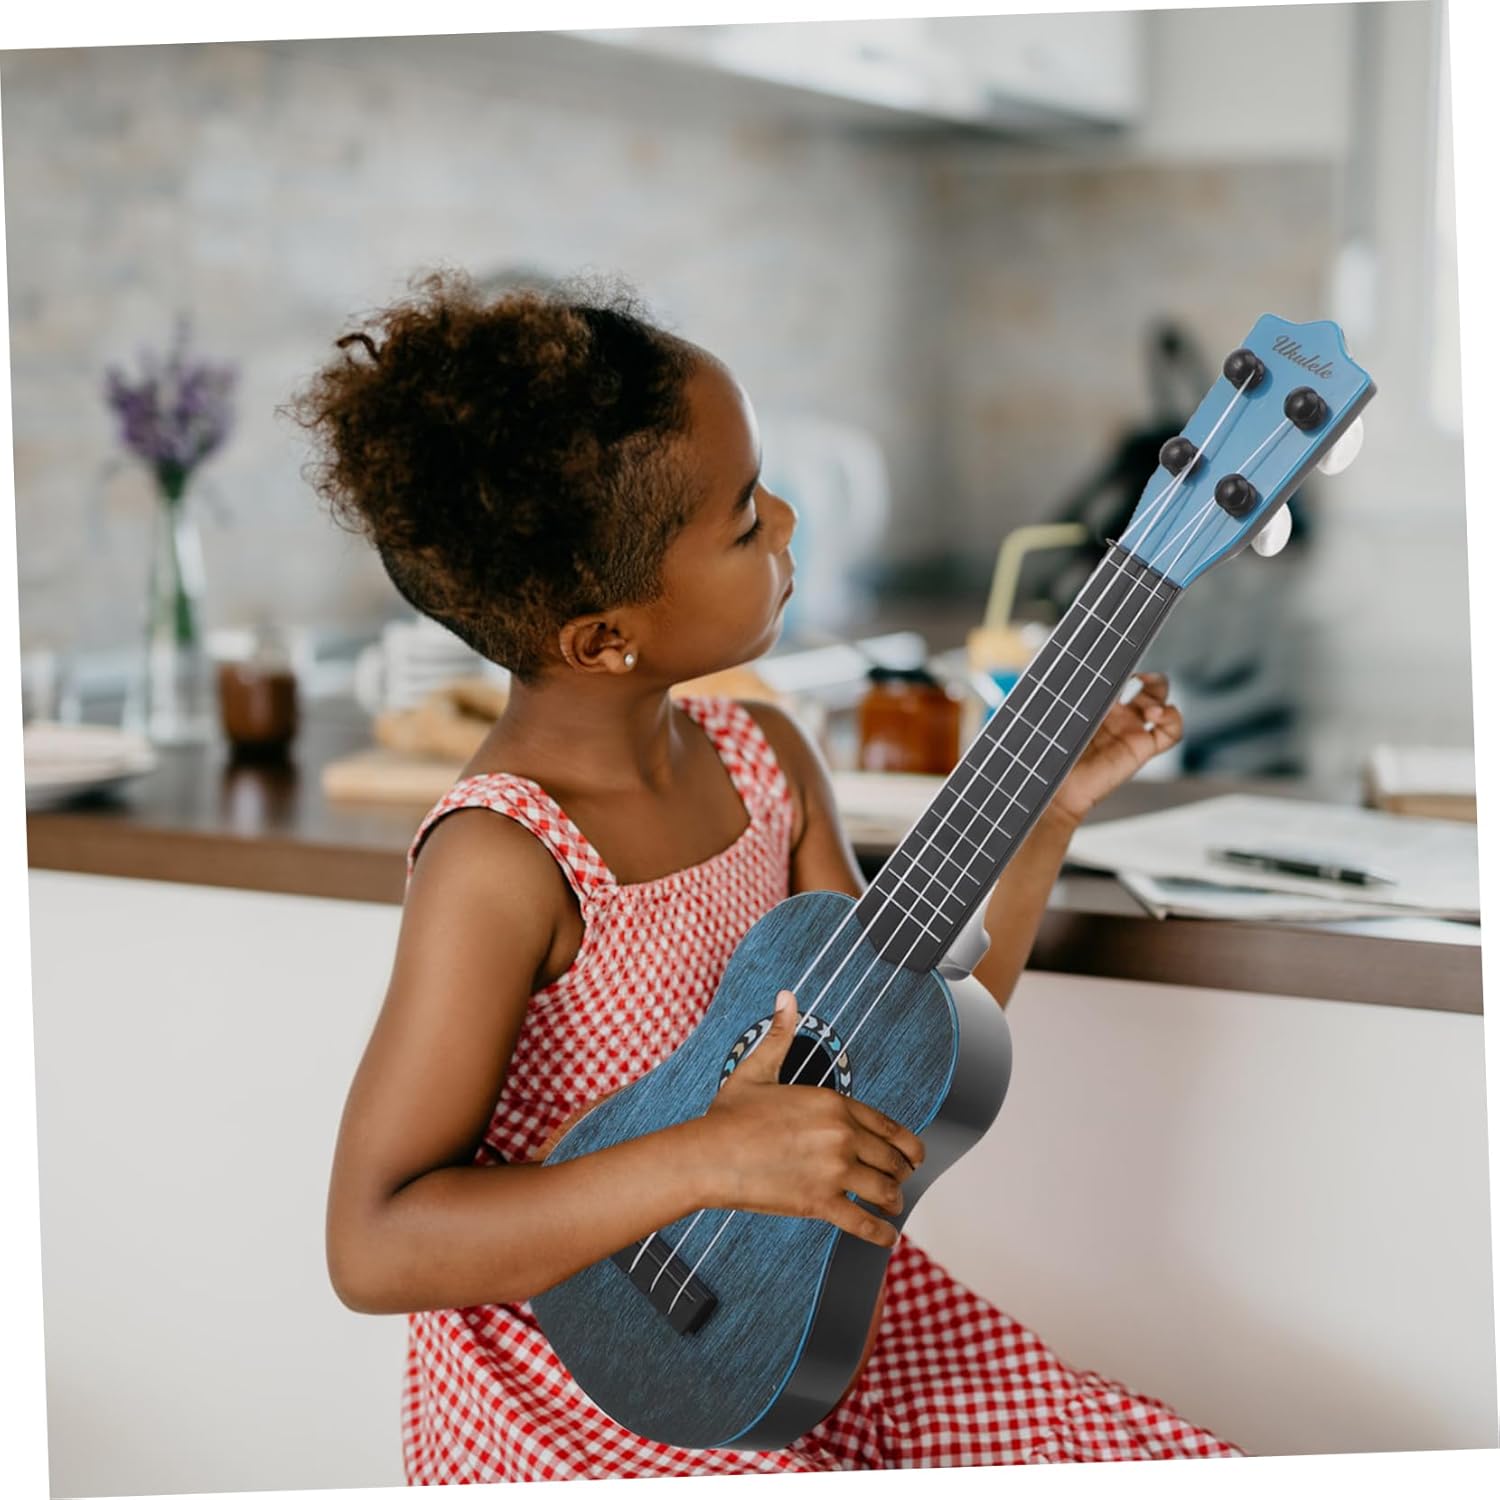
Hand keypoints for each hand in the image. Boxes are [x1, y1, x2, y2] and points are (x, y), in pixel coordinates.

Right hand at [688, 989, 924, 1247]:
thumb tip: (787, 997)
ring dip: (893, 1201)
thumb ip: (780, 1034)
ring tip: (890, 1207)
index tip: (912, 1156)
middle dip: (901, 1173)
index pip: (889, 1127)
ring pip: (886, 1191)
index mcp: (833, 1103)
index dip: (907, 1145)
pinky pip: (864, 1222)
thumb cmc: (730, 1115)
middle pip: (893, 1160)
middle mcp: (841, 1135)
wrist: (708, 1155)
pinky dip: (880, 1233)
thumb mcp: (758, 1069)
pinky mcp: (820, 1202)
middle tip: (898, 1182)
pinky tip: (885, 1235)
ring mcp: (834, 1170)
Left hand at [1052, 671, 1183, 826]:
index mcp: (1095, 702)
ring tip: (1148, 705)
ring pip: (1161, 703)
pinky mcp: (1142, 748)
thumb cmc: (1052, 749)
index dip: (1126, 667)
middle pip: (1148, 686)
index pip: (1120, 677)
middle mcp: (1116, 715)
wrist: (1057, 787)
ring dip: (1160, 695)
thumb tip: (1091, 664)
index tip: (1122, 660)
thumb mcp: (1064, 711)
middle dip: (1151, 678)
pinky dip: (1174, 719)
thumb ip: (1079, 690)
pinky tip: (1158, 715)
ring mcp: (1131, 731)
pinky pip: (1172, 732)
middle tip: (1140, 678)